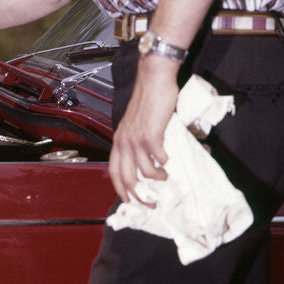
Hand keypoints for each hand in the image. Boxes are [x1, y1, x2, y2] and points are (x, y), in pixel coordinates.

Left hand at [109, 56, 179, 203]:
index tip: (130, 201)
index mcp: (118, 139)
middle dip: (139, 196)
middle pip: (126, 177)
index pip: (113, 171)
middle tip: (151, 203)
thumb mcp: (135, 124)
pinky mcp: (151, 134)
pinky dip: (166, 163)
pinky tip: (170, 160)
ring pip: (145, 171)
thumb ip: (138, 140)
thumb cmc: (148, 100)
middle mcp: (124, 141)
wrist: (153, 79)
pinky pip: (159, 158)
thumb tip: (149, 159)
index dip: (120, 189)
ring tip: (165, 176)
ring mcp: (136, 138)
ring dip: (158, 178)